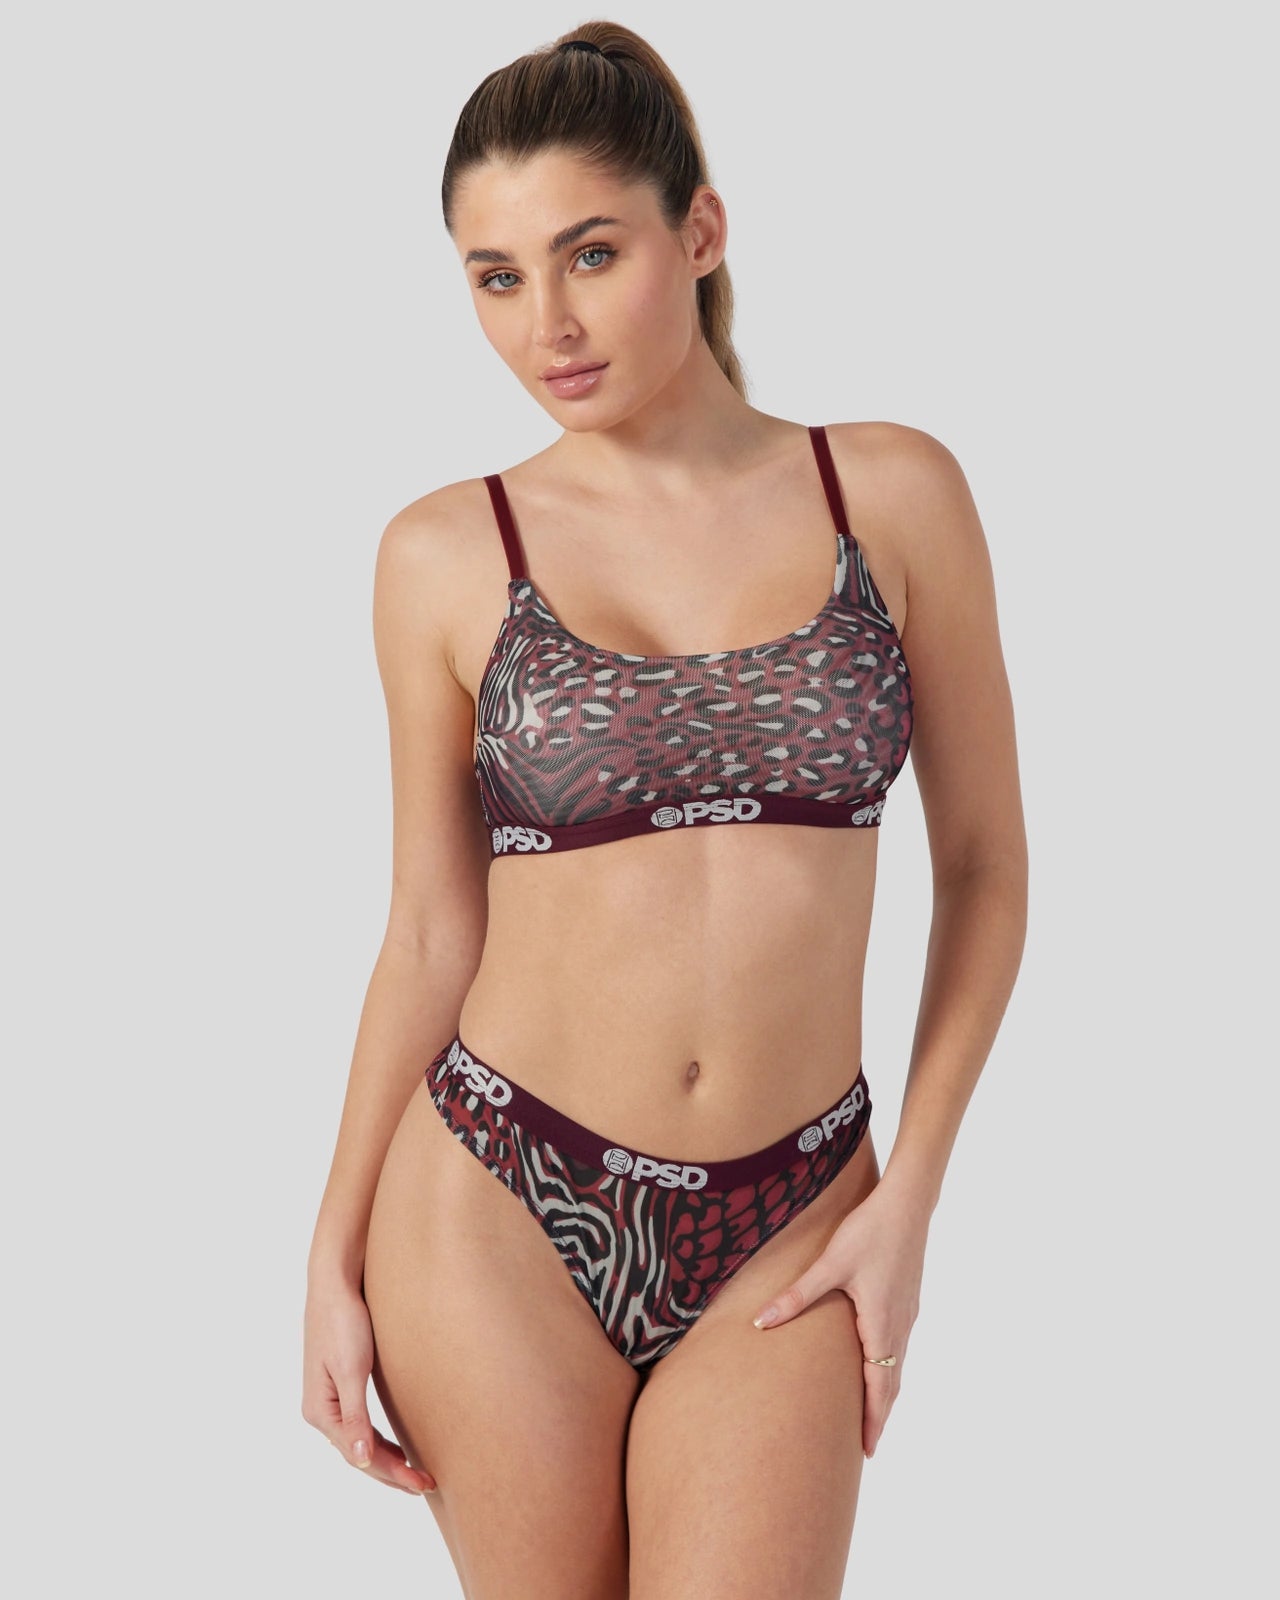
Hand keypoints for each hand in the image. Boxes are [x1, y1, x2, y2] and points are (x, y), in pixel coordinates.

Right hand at [302, 1274, 434, 1495]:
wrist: (336, 1282)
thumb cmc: (344, 1322)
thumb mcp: (351, 1370)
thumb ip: (354, 1418)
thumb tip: (359, 1461)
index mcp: (320, 1411)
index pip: (359, 1456)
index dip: (390, 1473)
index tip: (419, 1483)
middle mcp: (321, 1411)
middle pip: (359, 1455)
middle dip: (392, 1472)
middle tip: (427, 1485)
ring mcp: (329, 1400)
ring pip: (361, 1442)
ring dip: (387, 1460)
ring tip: (417, 1474)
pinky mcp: (341, 1386)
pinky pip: (361, 1425)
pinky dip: (380, 1441)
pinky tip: (398, 1447)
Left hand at [751, 1177, 927, 1458]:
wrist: (908, 1204)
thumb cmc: (869, 1232)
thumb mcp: (830, 1265)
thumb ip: (797, 1296)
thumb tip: (761, 1323)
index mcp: (881, 1325)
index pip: (880, 1386)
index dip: (874, 1419)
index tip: (867, 1450)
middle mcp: (899, 1326)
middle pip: (892, 1383)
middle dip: (880, 1415)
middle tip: (867, 1446)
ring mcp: (907, 1313)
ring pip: (898, 1364)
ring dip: (885, 1392)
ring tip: (870, 1414)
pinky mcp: (907, 1300)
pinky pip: (899, 1345)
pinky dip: (889, 1367)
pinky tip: (876, 1363)